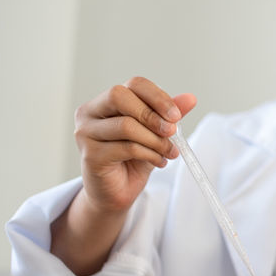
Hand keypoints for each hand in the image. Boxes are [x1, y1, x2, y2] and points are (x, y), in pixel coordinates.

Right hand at [74, 77, 197, 213]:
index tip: (177, 115)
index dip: (157, 96)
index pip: (133, 84)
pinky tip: (159, 161)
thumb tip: (190, 98)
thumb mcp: (155, 133)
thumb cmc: (133, 158)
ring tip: (169, 151)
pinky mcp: (90, 155)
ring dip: (155, 140)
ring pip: (126, 125)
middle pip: (120, 96)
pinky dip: (150, 154)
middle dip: (152, 114)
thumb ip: (169, 115)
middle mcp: (89, 113)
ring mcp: (85, 134)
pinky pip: (126, 148)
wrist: (118, 191)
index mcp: (105, 101)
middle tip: (172, 132)